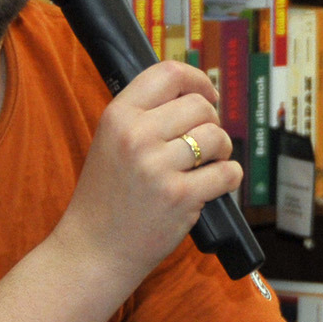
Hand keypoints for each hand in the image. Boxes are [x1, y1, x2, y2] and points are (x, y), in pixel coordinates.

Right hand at [56, 59, 241, 287]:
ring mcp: (158, 167)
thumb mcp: (110, 142)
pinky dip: (229, 177)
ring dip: (221, 150)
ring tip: (207, 165)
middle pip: (200, 106)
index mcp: (118, 116)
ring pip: (217, 137)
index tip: (208, 95)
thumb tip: (197, 94)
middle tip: (203, 144)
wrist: (93, 249)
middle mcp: (136, 136)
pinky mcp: (179, 196)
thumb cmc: (107, 196)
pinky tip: (214, 185)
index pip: (169, 73)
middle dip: (211, 123)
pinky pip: (227, 172)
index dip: (198, 80)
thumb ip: (145, 116)